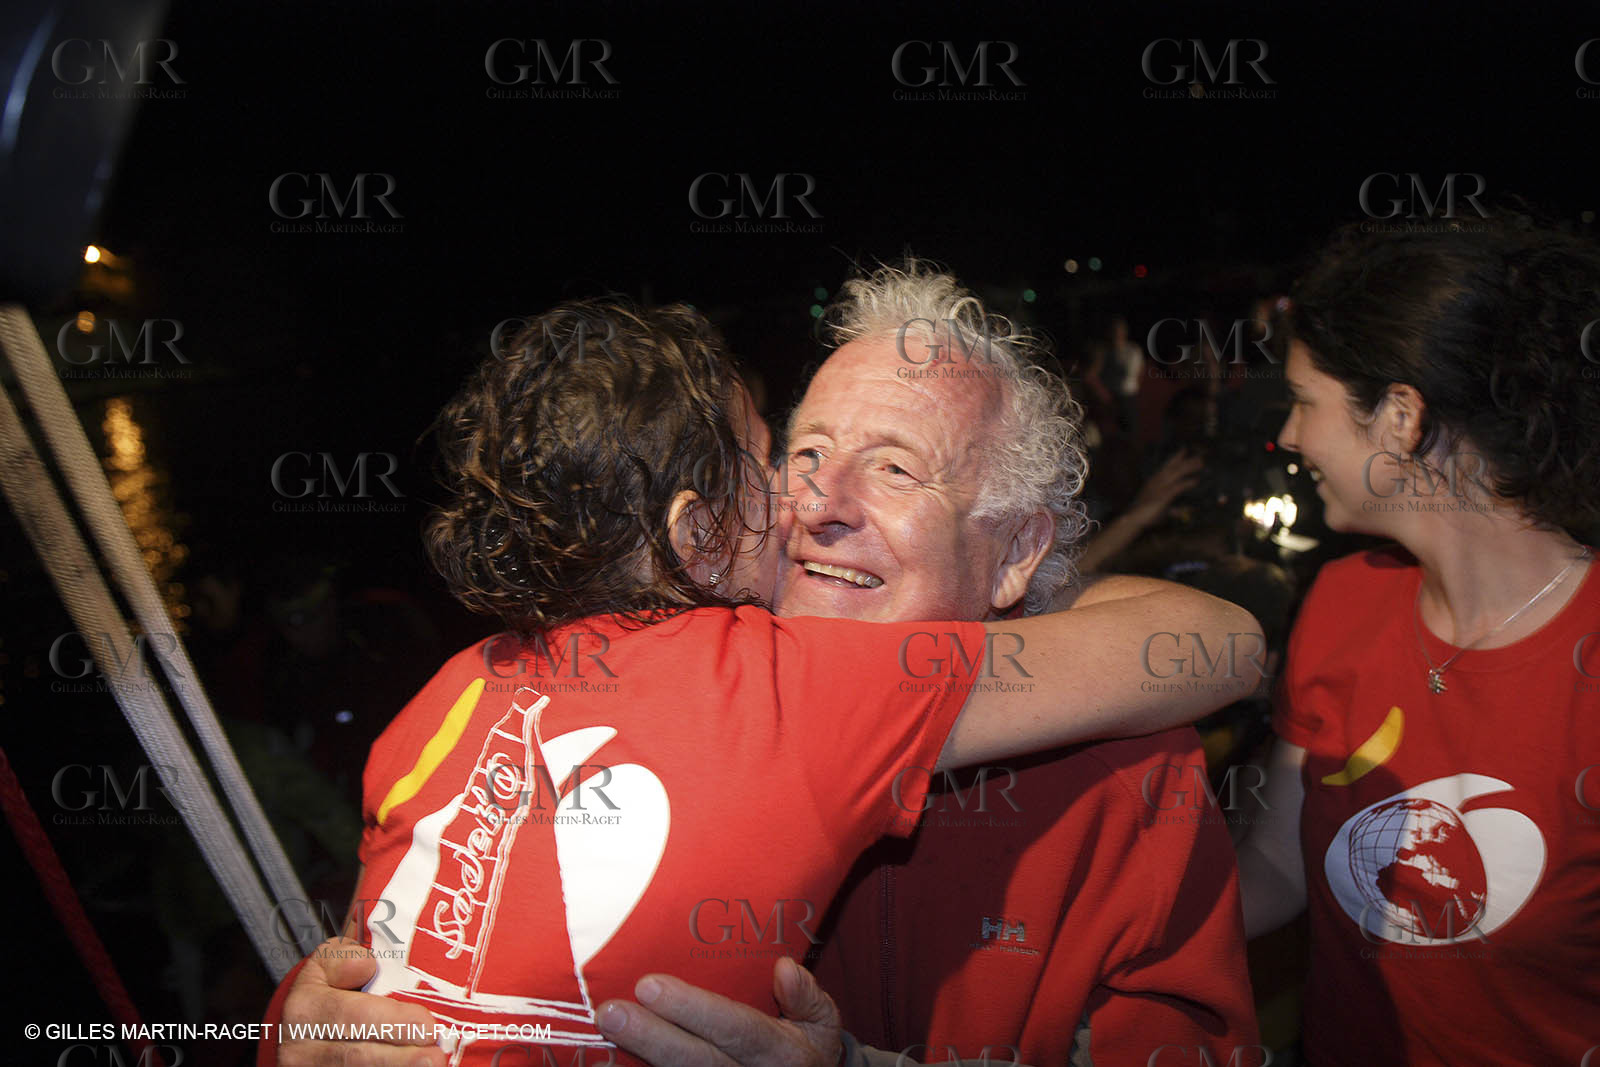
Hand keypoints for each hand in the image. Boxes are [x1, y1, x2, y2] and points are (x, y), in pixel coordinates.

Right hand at [278, 937, 445, 1066]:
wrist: (300, 1023)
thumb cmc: (326, 987)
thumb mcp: (326, 962)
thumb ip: (344, 958)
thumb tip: (367, 964)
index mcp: (305, 1008)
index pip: (352, 1015)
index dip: (392, 1022)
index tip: (426, 1025)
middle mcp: (302, 1047)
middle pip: (356, 1056)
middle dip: (400, 1057)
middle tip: (436, 1055)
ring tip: (431, 1064)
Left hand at [597, 957, 842, 1066]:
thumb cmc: (807, 1047)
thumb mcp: (821, 1021)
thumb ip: (807, 996)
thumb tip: (784, 969)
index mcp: (781, 1053)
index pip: (737, 1030)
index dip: (694, 1010)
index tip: (650, 985)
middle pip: (698, 1062)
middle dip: (652, 1037)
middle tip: (611, 1011)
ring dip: (639, 1059)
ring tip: (604, 1033)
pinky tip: (609, 1062)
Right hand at [1125, 449, 1204, 526]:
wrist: (1133, 519)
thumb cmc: (1145, 514)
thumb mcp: (1162, 510)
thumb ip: (1176, 509)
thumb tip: (1188, 510)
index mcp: (1154, 481)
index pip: (1166, 465)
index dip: (1176, 457)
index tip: (1184, 449)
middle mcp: (1157, 481)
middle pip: (1174, 467)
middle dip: (1187, 461)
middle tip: (1200, 457)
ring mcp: (1159, 487)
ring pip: (1176, 473)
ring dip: (1189, 467)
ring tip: (1200, 464)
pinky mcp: (1163, 496)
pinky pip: (1177, 487)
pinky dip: (1187, 483)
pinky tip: (1195, 481)